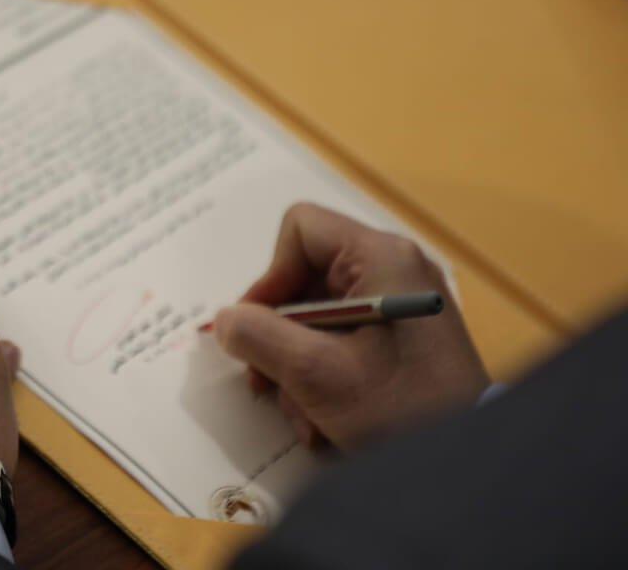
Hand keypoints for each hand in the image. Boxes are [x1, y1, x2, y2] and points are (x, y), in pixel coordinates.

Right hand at [213, 203, 488, 450]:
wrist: (467, 461)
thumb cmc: (400, 408)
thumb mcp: (316, 373)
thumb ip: (258, 337)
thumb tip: (224, 320)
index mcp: (381, 257)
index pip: (301, 230)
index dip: (270, 276)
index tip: (257, 327)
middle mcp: (394, 270)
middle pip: (306, 280)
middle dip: (279, 337)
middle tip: (265, 382)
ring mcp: (402, 305)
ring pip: (319, 318)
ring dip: (298, 369)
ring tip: (305, 416)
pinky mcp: (405, 337)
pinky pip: (345, 340)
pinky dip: (325, 377)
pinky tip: (326, 420)